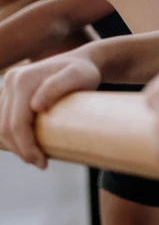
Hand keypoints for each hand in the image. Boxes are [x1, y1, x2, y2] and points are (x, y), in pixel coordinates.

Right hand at [0, 50, 100, 168]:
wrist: (83, 61)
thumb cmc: (85, 71)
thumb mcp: (78, 76)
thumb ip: (57, 86)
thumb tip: (35, 105)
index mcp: (22, 80)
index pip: (15, 123)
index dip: (25, 147)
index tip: (43, 163)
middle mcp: (11, 81)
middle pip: (4, 127)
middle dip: (20, 150)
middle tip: (41, 163)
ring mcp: (8, 86)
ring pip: (0, 125)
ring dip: (15, 145)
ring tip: (36, 156)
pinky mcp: (10, 92)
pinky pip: (3, 119)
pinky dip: (12, 135)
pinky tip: (28, 143)